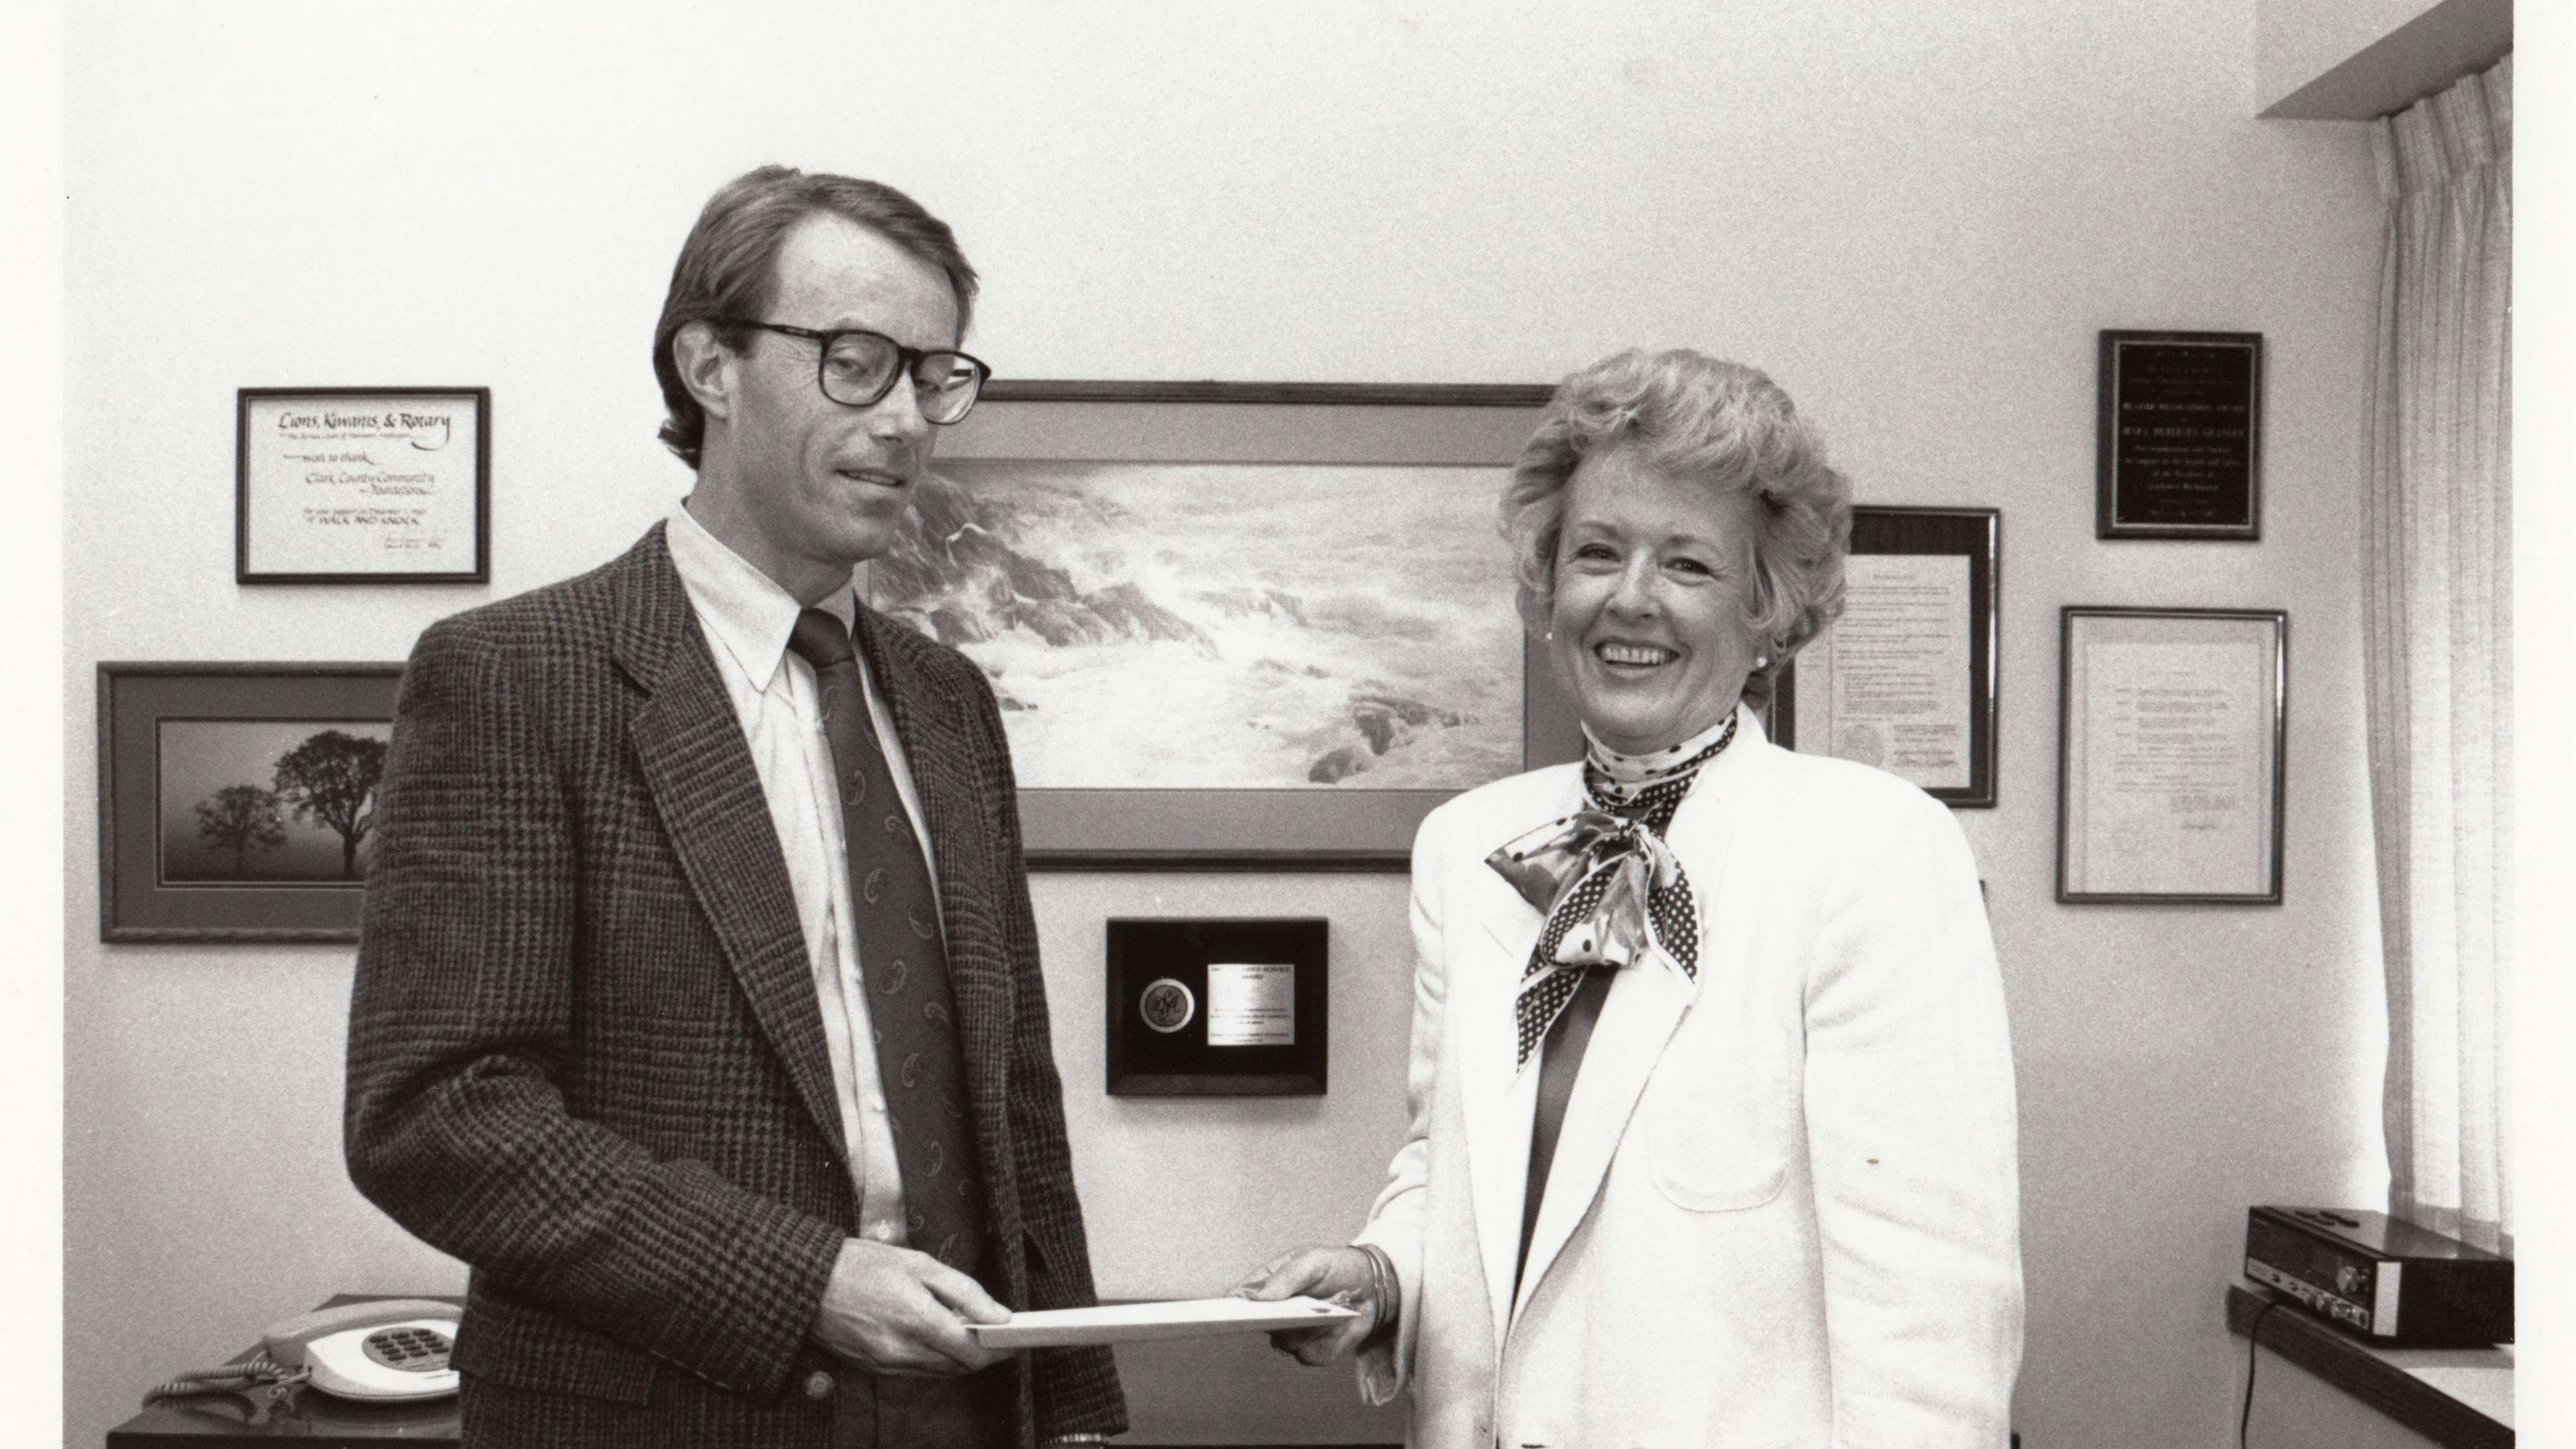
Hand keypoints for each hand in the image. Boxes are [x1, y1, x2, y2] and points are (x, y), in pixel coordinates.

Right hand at [810, 1238, 1014, 1376]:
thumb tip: (1000, 1315)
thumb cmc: (863, 1264)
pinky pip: (917, 1371)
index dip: (998, 1348)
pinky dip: (933, 1357)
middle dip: (981, 1352)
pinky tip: (933, 1335)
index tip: (1015, 1338)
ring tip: (964, 1328)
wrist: (807, 1282)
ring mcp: (886, 1364)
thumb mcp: (919, 1263)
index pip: (971, 1352)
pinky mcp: (875, 1370)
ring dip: (958, 1356)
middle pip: (959, 1367)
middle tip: (994, 1330)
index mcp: (915, 1318)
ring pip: (940, 1372)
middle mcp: (901, 1349)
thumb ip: (964, 1291)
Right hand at [1228, 1243, 1381, 1366]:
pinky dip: (1327, 1339)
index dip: (1228, 1309)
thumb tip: (1256, 1299)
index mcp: (1265, 1288)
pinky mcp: (1314, 1352)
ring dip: (1308, 1326)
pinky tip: (1338, 1324)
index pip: (1237, 1301)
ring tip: (1327, 1309)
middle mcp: (1274, 1315)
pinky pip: (1311, 1355)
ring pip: (1286, 1343)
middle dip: (1274, 1320)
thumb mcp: (1311, 1261)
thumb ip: (1285, 1278)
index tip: (1226, 1313)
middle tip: (1284, 1314)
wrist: (1372, 1285)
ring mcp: (1292, 1336)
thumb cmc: (1335, 1266)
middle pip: (1258, 1327)